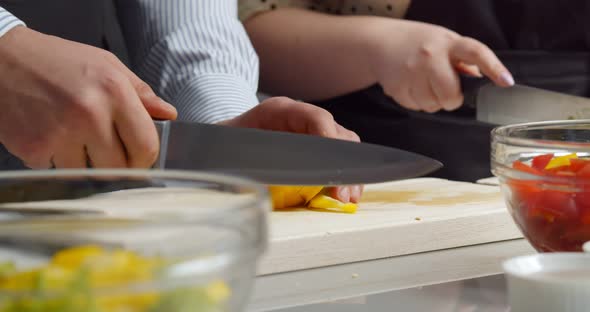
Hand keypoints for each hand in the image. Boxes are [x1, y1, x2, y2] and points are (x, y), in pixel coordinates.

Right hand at [0, 27, 176, 168]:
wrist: (1, 59)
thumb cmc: (56, 61)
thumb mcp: (106, 65)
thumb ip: (141, 93)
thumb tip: (167, 114)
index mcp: (114, 92)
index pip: (147, 147)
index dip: (145, 158)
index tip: (138, 158)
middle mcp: (89, 115)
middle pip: (119, 169)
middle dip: (116, 164)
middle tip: (104, 147)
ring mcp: (60, 135)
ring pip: (88, 174)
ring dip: (83, 162)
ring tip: (72, 133)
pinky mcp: (33, 149)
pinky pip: (58, 170)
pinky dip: (56, 159)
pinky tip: (50, 134)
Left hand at [219, 96, 362, 202]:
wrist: (219, 141)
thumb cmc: (222, 144)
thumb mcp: (225, 149)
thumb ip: (239, 160)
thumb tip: (254, 180)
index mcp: (278, 111)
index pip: (315, 118)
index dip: (328, 139)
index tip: (332, 167)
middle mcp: (300, 119)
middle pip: (336, 133)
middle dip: (342, 164)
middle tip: (341, 193)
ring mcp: (310, 133)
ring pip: (342, 147)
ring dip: (347, 174)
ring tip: (346, 198)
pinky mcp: (314, 149)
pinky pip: (337, 159)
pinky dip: (343, 177)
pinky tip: (344, 195)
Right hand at [366, 20, 513, 112]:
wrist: (381, 43)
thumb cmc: (418, 43)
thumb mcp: (444, 42)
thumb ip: (463, 59)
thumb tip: (480, 78)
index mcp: (447, 43)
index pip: (475, 53)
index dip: (493, 68)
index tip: (506, 82)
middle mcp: (429, 57)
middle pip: (450, 94)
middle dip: (452, 99)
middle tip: (446, 91)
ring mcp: (411, 73)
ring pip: (432, 105)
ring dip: (432, 101)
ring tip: (425, 85)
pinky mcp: (397, 88)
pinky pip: (416, 107)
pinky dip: (417, 102)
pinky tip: (412, 87)